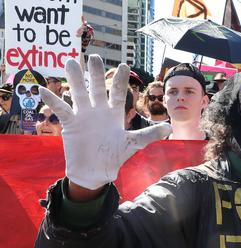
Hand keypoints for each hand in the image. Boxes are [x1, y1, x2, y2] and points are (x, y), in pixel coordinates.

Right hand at [40, 55, 171, 189]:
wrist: (96, 171)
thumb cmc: (115, 156)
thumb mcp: (133, 144)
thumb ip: (149, 134)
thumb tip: (169, 128)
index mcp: (114, 113)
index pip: (117, 92)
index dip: (119, 80)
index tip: (124, 65)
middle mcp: (98, 110)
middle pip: (96, 88)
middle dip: (95, 73)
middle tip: (93, 56)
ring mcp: (83, 115)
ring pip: (78, 93)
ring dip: (74, 79)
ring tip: (70, 62)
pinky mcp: (71, 123)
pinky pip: (61, 109)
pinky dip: (53, 100)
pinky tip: (44, 89)